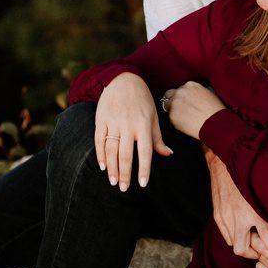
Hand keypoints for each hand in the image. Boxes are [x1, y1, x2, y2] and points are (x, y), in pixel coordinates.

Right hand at [94, 73, 171, 191]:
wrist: (123, 79)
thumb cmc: (142, 100)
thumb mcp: (153, 116)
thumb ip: (158, 137)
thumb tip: (168, 154)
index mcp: (144, 125)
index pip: (145, 152)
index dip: (144, 169)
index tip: (143, 184)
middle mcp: (128, 125)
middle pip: (126, 154)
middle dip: (125, 173)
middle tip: (124, 188)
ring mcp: (113, 122)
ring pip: (111, 150)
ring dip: (112, 168)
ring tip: (114, 181)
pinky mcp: (101, 120)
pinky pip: (99, 141)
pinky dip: (100, 155)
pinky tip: (103, 166)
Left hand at [163, 80, 225, 140]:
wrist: (215, 123)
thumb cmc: (215, 110)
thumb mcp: (208, 93)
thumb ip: (196, 92)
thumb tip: (192, 96)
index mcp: (190, 85)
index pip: (180, 88)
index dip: (182, 96)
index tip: (185, 102)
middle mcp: (180, 91)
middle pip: (170, 94)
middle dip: (174, 101)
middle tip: (182, 109)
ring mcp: (175, 103)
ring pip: (168, 106)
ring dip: (174, 110)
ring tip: (185, 118)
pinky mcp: (172, 115)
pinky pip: (171, 118)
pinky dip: (176, 121)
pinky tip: (186, 123)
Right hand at [203, 148, 267, 260]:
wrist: (227, 160)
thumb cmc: (251, 175)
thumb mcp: (265, 192)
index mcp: (255, 210)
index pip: (267, 237)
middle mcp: (239, 216)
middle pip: (244, 250)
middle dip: (255, 255)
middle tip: (266, 255)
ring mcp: (226, 217)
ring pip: (234, 245)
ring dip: (245, 247)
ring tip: (256, 244)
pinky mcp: (218, 215)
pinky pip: (226, 236)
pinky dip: (235, 238)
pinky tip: (243, 234)